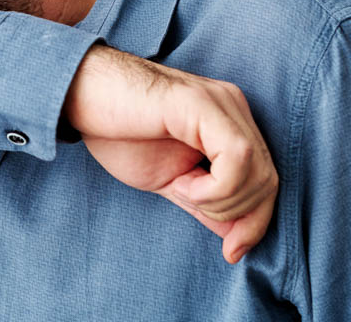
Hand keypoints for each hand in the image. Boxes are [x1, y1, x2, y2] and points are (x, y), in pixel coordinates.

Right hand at [61, 45, 277, 263]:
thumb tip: (237, 237)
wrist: (81, 97)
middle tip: (192, 205)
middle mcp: (233, 107)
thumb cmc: (118, 132)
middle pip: (269, 181)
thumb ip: (205, 203)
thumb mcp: (169, 180)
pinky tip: (183, 183)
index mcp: (228, 123)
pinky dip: (215, 188)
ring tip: (181, 188)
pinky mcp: (202, 104)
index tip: (232, 253)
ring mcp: (220, 103)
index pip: (267, 180)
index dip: (256, 223)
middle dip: (239, 216)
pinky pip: (237, 159)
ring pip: (259, 174)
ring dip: (221, 201)